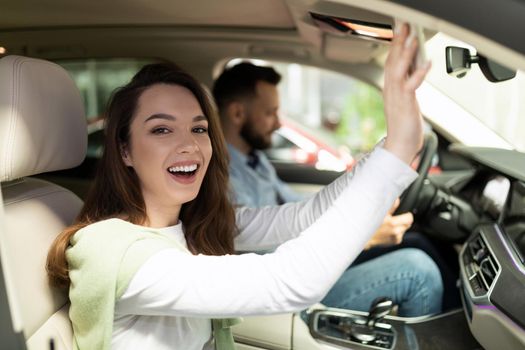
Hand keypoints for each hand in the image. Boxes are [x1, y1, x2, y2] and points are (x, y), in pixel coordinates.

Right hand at [365, 199, 413, 247]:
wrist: (364, 237)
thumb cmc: (369, 223)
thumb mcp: (379, 212)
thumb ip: (390, 205)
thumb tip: (396, 199)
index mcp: (392, 223)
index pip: (409, 218)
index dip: (407, 214)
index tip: (403, 213)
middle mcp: (395, 232)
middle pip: (408, 224)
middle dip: (404, 220)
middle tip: (395, 218)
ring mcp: (395, 238)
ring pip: (404, 229)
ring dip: (400, 226)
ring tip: (390, 224)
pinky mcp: (394, 242)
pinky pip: (400, 234)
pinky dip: (397, 232)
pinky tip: (389, 229)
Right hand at [383, 22, 430, 164]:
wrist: (399, 148)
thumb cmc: (404, 129)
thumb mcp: (405, 103)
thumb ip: (408, 86)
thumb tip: (416, 70)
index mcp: (390, 90)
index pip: (390, 63)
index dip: (394, 46)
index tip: (399, 31)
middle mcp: (391, 91)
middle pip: (392, 62)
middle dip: (397, 43)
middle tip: (403, 26)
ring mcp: (396, 97)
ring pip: (398, 70)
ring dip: (405, 53)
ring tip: (412, 39)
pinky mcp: (405, 105)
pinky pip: (411, 86)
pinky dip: (419, 73)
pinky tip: (426, 63)